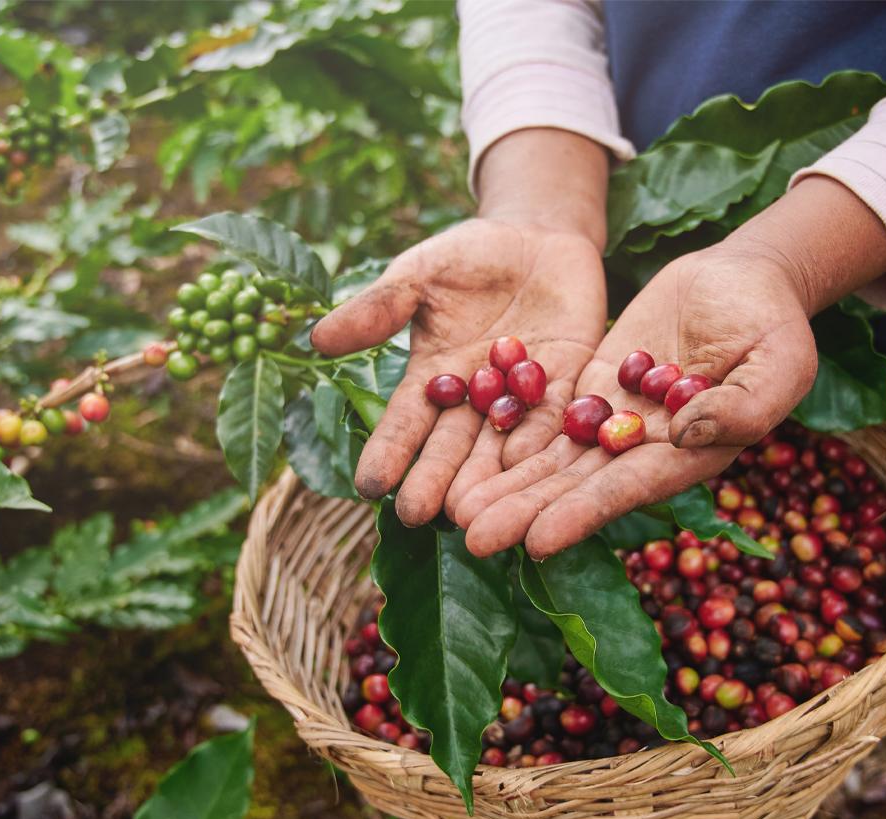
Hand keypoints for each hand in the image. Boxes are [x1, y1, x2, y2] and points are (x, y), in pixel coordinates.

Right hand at [310, 218, 607, 524]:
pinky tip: (528, 466)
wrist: (537, 236)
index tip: (369, 484)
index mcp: (432, 379)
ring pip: (501, 446)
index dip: (388, 452)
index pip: (405, 423)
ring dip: (488, 480)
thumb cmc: (467, 255)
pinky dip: (542, 441)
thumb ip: (378, 308)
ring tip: (472, 513)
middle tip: (418, 515)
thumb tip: (316, 339)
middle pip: (452, 447)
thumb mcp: (418, 274)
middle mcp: (474, 400)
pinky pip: (555, 418)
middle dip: (435, 480)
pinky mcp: (568, 384)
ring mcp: (521, 397)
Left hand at [450, 176, 885, 558]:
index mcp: (688, 456)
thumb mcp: (779, 362)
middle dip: (525, 511)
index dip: (582, 514)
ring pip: (551, 458)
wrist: (743, 281)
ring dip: (506, 484)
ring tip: (456, 510)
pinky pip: (545, 414)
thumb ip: (743, 405)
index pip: (626, 490)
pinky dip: (510, 435)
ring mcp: (612, 420)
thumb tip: (684, 434)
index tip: (536, 541)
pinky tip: (468, 454)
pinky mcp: (591, 388)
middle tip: (471, 537)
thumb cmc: (775, 324)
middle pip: (575, 486)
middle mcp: (642, 449)